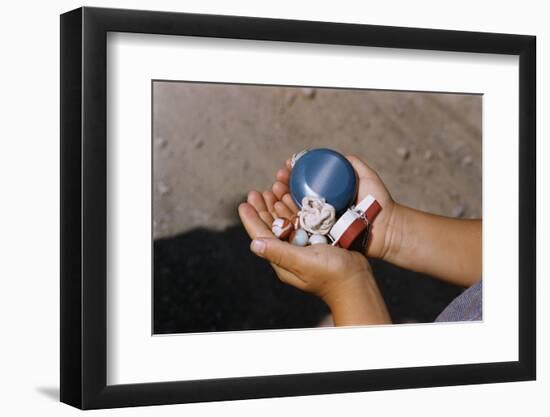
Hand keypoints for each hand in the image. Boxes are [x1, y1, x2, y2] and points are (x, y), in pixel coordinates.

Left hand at [238, 191, 390, 325]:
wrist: (357, 282)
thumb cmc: (331, 275)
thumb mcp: (303, 262)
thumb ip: (279, 253)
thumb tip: (254, 244)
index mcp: (282, 259)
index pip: (261, 235)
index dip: (251, 219)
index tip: (244, 203)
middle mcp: (289, 252)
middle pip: (271, 226)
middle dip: (263, 208)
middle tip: (256, 192)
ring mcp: (303, 246)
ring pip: (285, 222)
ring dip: (277, 205)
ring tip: (272, 189)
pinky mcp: (316, 241)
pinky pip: (300, 221)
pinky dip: (294, 209)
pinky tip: (291, 198)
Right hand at [270, 155, 397, 259]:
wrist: (387, 228)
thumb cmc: (379, 203)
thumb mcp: (367, 177)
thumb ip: (353, 164)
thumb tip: (336, 155)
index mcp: (327, 196)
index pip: (304, 183)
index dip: (292, 174)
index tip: (285, 166)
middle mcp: (321, 210)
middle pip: (294, 196)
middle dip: (281, 187)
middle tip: (277, 179)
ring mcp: (319, 225)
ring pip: (293, 211)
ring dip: (279, 200)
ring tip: (274, 190)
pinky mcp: (320, 240)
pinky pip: (300, 229)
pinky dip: (287, 219)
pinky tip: (278, 208)